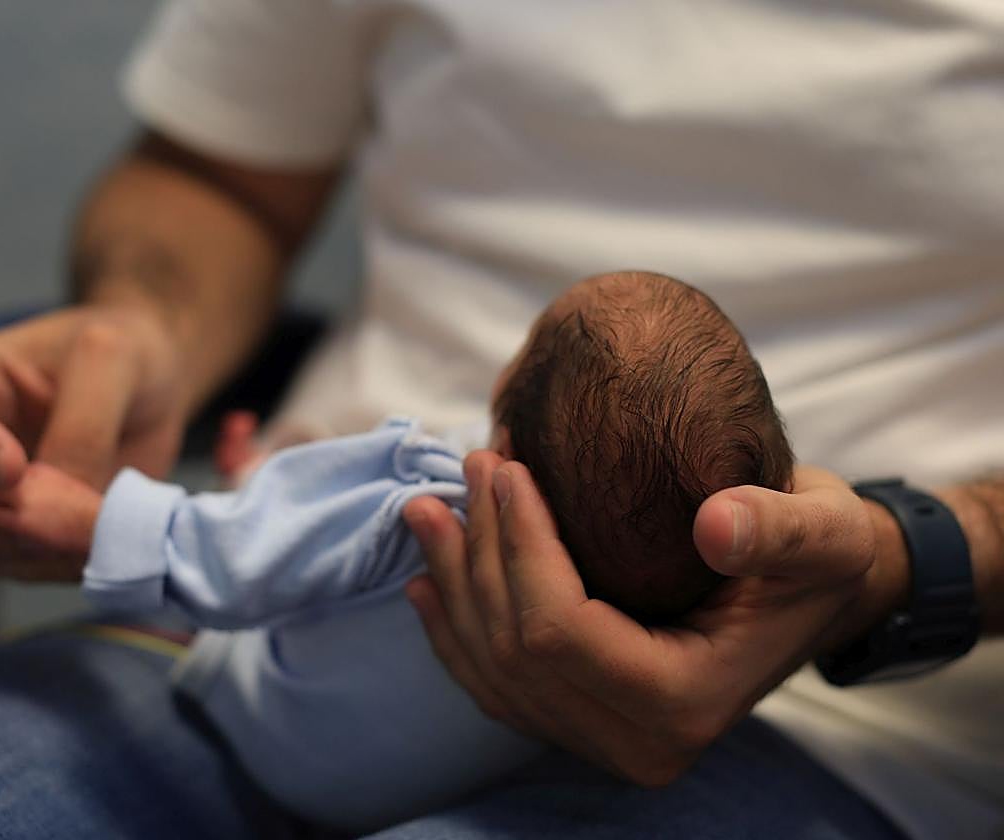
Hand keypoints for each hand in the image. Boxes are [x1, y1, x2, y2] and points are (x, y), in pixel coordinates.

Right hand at [0, 303, 189, 579]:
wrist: (148, 386)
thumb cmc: (123, 355)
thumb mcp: (115, 361)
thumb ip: (84, 429)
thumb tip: (56, 507)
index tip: (13, 470)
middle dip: (4, 523)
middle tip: (77, 513)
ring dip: (45, 549)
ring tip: (103, 519)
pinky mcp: (9, 534)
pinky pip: (23, 569)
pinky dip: (66, 561)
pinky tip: (102, 532)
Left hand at [403, 451, 893, 785]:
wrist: (821, 593)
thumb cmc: (823, 555)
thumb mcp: (823, 532)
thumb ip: (780, 531)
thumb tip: (719, 525)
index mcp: (683, 703)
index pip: (560, 631)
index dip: (521, 547)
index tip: (508, 467)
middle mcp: (635, 741)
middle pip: (514, 651)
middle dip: (477, 553)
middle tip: (468, 468)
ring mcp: (602, 738)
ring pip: (493, 669)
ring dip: (453, 584)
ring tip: (429, 510)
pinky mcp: (583, 720)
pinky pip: (496, 685)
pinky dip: (454, 630)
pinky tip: (430, 581)